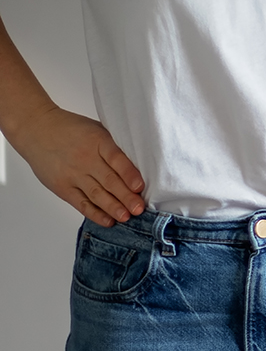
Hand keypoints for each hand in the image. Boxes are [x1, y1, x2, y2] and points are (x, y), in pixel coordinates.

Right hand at [15, 106, 145, 226]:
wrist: (37, 130)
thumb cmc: (73, 129)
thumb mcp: (97, 129)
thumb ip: (115, 146)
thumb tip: (143, 163)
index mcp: (98, 141)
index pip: (115, 159)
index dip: (129, 174)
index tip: (140, 186)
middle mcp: (85, 158)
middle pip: (108, 180)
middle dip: (126, 196)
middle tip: (139, 208)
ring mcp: (72, 174)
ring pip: (96, 194)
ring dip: (113, 207)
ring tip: (126, 217)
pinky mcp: (62, 187)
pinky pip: (81, 203)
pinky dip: (94, 213)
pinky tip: (108, 220)